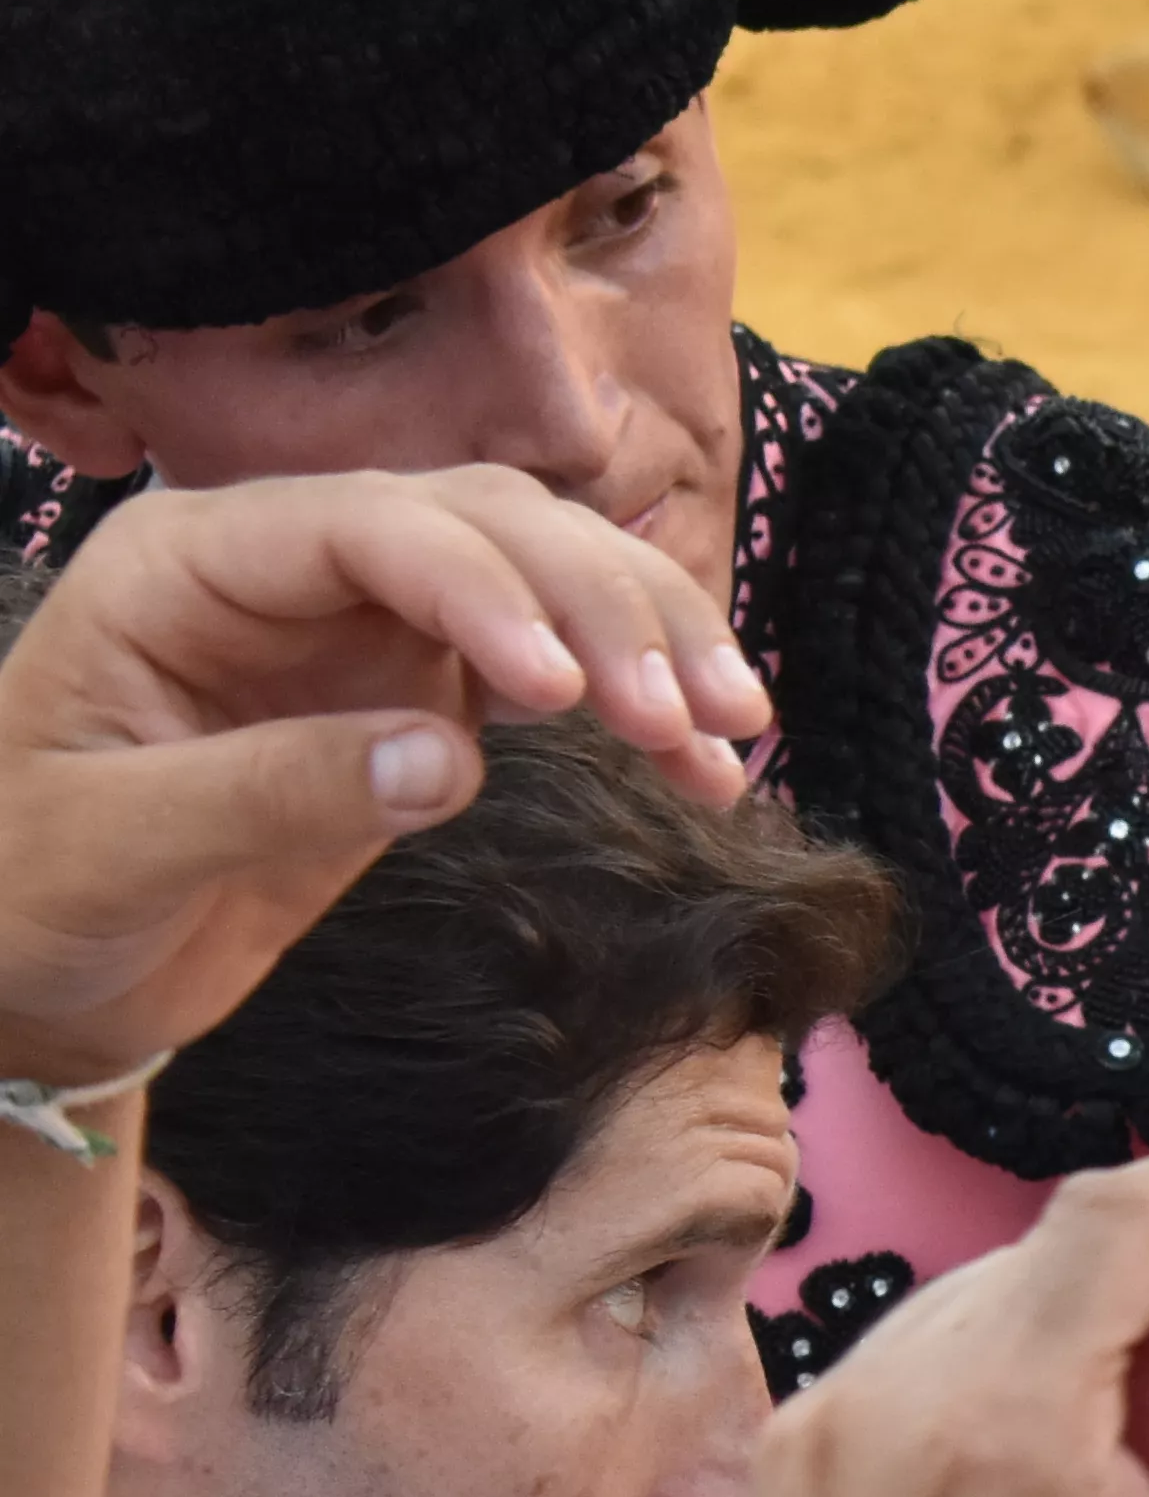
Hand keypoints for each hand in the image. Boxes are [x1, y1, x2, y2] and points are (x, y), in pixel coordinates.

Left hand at [0, 465, 770, 1084]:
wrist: (33, 972)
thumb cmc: (29, 891)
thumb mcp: (114, 849)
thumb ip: (265, 792)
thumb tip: (448, 763)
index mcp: (187, 562)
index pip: (368, 528)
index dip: (485, 590)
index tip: (564, 698)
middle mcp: (289, 566)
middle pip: (486, 524)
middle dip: (602, 606)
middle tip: (687, 718)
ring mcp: (363, 622)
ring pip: (544, 574)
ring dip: (651, 640)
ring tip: (730, 736)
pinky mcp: (418, 690)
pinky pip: (556, 666)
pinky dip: (639, 707)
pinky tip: (704, 766)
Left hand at [721, 1149, 1148, 1496]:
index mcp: (1004, 1428)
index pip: (1119, 1208)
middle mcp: (889, 1400)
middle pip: (1054, 1245)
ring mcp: (820, 1431)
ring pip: (983, 1297)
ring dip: (1087, 1323)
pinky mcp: (788, 1470)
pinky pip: (919, 1362)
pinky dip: (1007, 1377)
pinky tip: (1064, 1481)